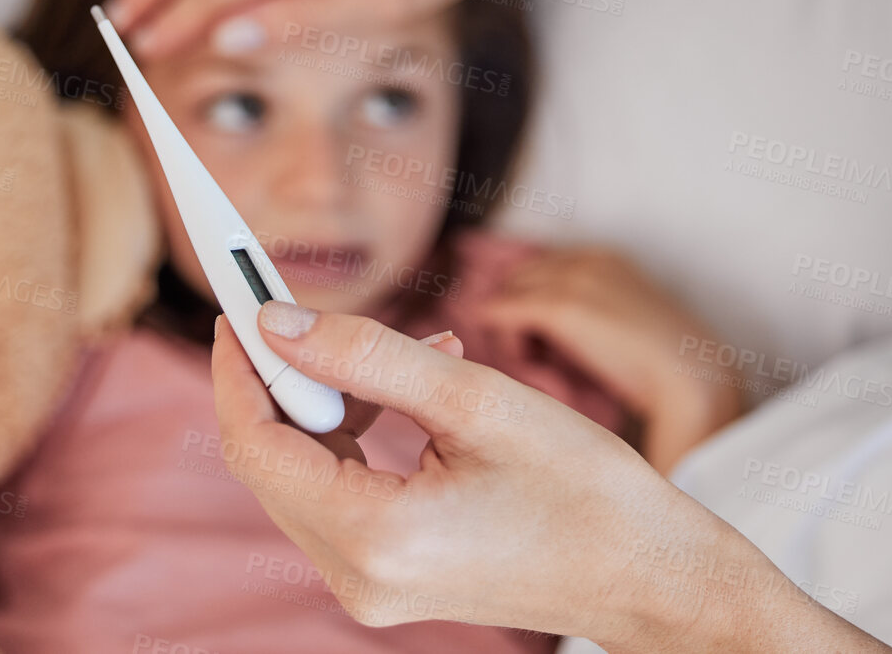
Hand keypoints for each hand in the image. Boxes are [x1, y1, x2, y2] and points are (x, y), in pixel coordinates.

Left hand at [211, 303, 891, 653]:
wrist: (652, 576)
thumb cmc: (584, 488)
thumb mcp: (475, 399)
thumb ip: (365, 354)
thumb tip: (275, 321)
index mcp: (374, 537)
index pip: (255, 442)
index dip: (239, 366)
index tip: (239, 303)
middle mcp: (357, 578)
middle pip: (272, 462)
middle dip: (280, 379)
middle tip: (300, 309)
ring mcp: (372, 588)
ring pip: (306, 477)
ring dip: (332, 404)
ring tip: (407, 350)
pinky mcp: (393, 581)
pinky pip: (344, 498)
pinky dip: (361, 438)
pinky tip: (415, 393)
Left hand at [472, 247, 741, 473]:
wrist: (691, 373)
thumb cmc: (665, 361)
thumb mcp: (627, 321)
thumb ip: (595, 315)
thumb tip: (561, 336)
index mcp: (603, 257)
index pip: (542, 266)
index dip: (531, 299)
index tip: (535, 336)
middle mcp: (583, 259)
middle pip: (519, 277)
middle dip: (515, 310)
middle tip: (527, 353)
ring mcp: (571, 280)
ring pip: (507, 294)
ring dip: (508, 328)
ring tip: (530, 363)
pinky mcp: (560, 308)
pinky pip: (502, 312)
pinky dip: (500, 336)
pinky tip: (518, 362)